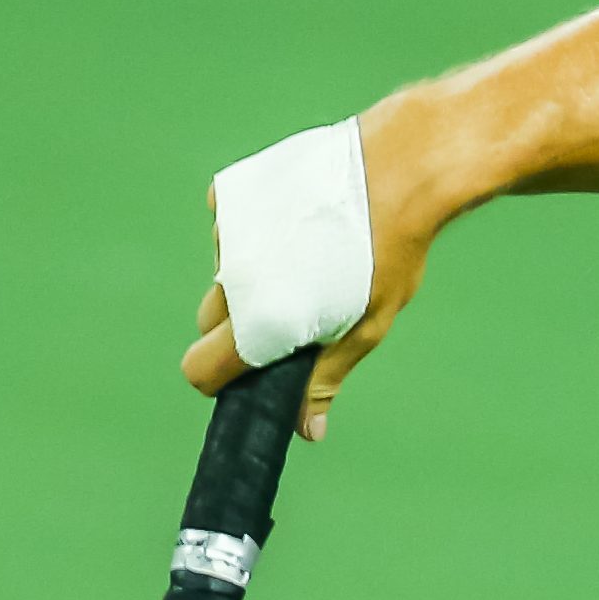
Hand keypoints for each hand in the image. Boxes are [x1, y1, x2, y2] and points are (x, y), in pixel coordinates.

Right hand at [180, 116, 435, 441]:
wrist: (398, 168)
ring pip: (226, 269)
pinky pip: (230, 223)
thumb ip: (323, 377)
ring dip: (253, 271)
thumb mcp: (364, 327)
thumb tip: (305, 431)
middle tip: (296, 309)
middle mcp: (230, 278)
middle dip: (242, 324)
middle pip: (212, 321)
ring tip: (311, 253)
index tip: (249, 370)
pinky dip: (254, 227)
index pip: (200, 370)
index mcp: (257, 321)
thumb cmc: (389, 254)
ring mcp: (226, 230)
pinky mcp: (230, 191)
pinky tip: (298, 217)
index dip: (220, 378)